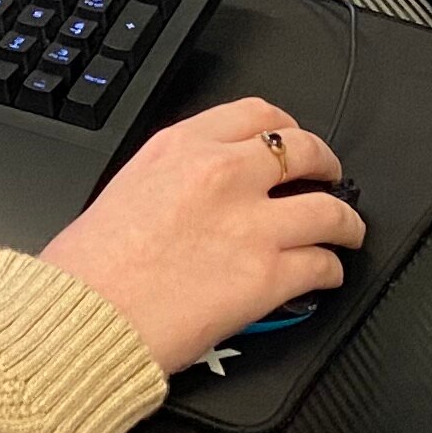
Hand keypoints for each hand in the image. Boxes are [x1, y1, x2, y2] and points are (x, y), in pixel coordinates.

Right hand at [37, 99, 362, 375]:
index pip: (256, 114)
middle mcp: (223, 174)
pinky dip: (331, 271)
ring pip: (329, 209)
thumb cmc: (90, 269)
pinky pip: (323, 264)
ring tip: (346, 231)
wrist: (85, 318)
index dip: (285, 127)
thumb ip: (175, 177)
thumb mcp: (128, 189)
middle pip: (304, 151)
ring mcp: (252, 224)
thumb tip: (204, 190)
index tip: (291, 139)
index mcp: (182, 147)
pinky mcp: (268, 276)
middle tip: (329, 178)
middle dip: (326, 165)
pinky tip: (325, 276)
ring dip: (345, 221)